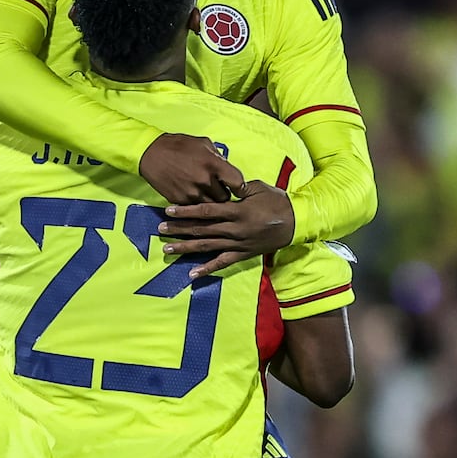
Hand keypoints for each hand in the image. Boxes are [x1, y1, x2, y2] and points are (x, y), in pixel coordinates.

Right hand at [139, 133, 243, 203]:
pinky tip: (193, 197)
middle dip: (224, 195)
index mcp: (213, 164)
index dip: (240, 187)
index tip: (239, 189)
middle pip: (225, 198)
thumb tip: (226, 166)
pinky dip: (196, 204)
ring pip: (211, 207)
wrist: (151, 154)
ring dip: (210, 202)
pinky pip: (195, 208)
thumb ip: (218, 156)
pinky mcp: (180, 200)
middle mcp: (205, 180)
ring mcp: (192, 193)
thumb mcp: (203, 143)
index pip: (238, 183)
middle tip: (219, 190)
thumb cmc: (178, 146)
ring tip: (206, 194)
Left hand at [158, 180, 294, 277]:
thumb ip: (236, 187)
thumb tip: (219, 183)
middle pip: (202, 230)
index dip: (186, 210)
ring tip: (168, 249)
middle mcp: (234, 229)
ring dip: (186, 248)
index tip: (169, 210)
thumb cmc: (276, 201)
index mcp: (237, 211)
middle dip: (179, 230)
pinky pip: (222, 263)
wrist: (296, 222)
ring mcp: (238, 244)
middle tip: (160, 230)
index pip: (206, 210)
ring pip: (207, 247)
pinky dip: (207, 269)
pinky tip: (191, 273)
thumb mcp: (256, 187)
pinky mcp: (242, 254)